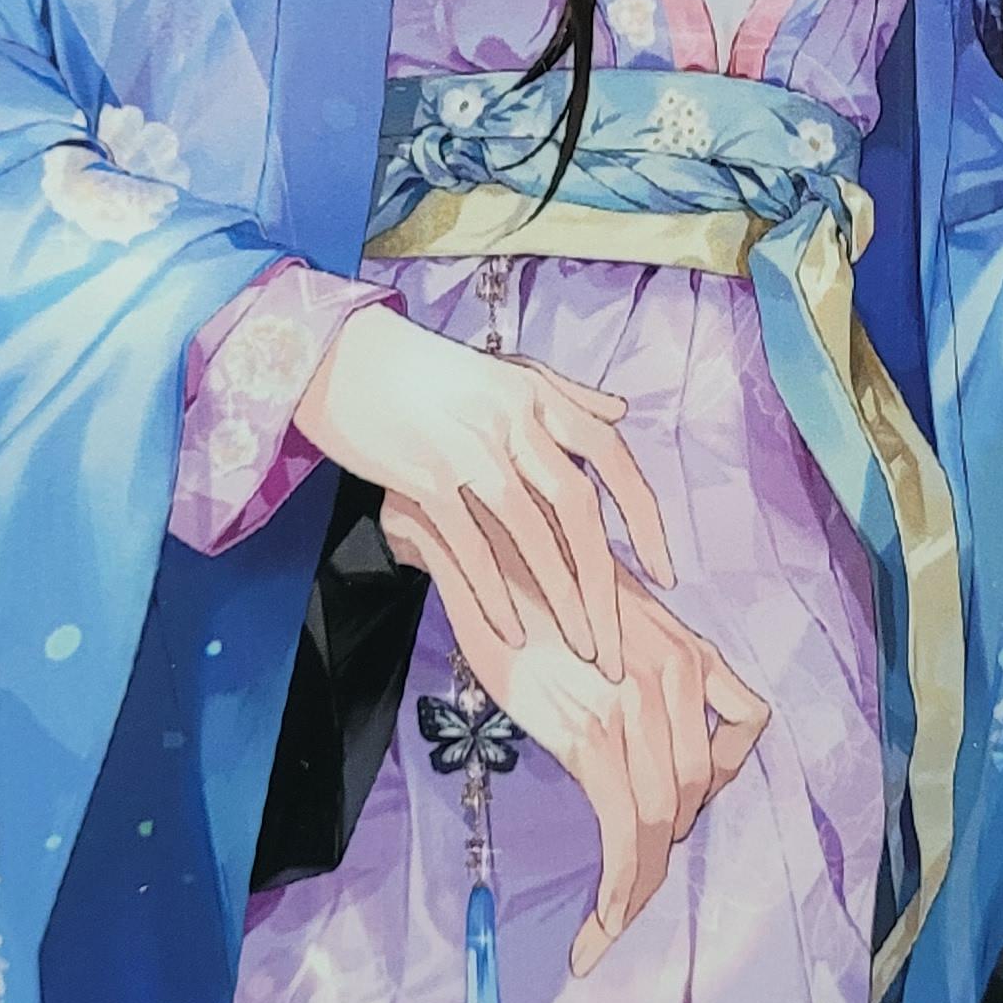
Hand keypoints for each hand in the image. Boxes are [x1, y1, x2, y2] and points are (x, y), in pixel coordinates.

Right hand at [294, 302, 672, 673]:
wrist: (338, 355)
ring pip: (532, 532)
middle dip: (605, 581)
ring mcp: (469, 447)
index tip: (663, 570)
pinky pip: (470, 546)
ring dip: (560, 597)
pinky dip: (493, 593)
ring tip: (580, 647)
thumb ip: (565, 393)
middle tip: (618, 640)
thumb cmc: (424, 369)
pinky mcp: (424, 475)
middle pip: (578, 507)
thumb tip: (620, 414)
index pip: (611, 456)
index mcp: (537, 394)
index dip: (644, 516)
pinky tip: (510, 632)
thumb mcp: (503, 370)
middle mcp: (513, 418)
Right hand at [384, 504, 770, 971]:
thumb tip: (634, 722)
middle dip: (664, 846)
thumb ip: (637, 665)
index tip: (676, 812)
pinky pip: (623, 833)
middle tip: (627, 883)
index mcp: (688, 649)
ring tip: (609, 925)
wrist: (484, 539)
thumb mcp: (608, 613)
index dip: (713, 788)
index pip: (737, 737)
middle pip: (694, 792)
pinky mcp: (592, 737)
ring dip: (639, 889)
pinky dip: (619, 892)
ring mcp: (636, 708)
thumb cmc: (534, 575)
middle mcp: (677, 676)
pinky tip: (599, 926)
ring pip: (660, 823)